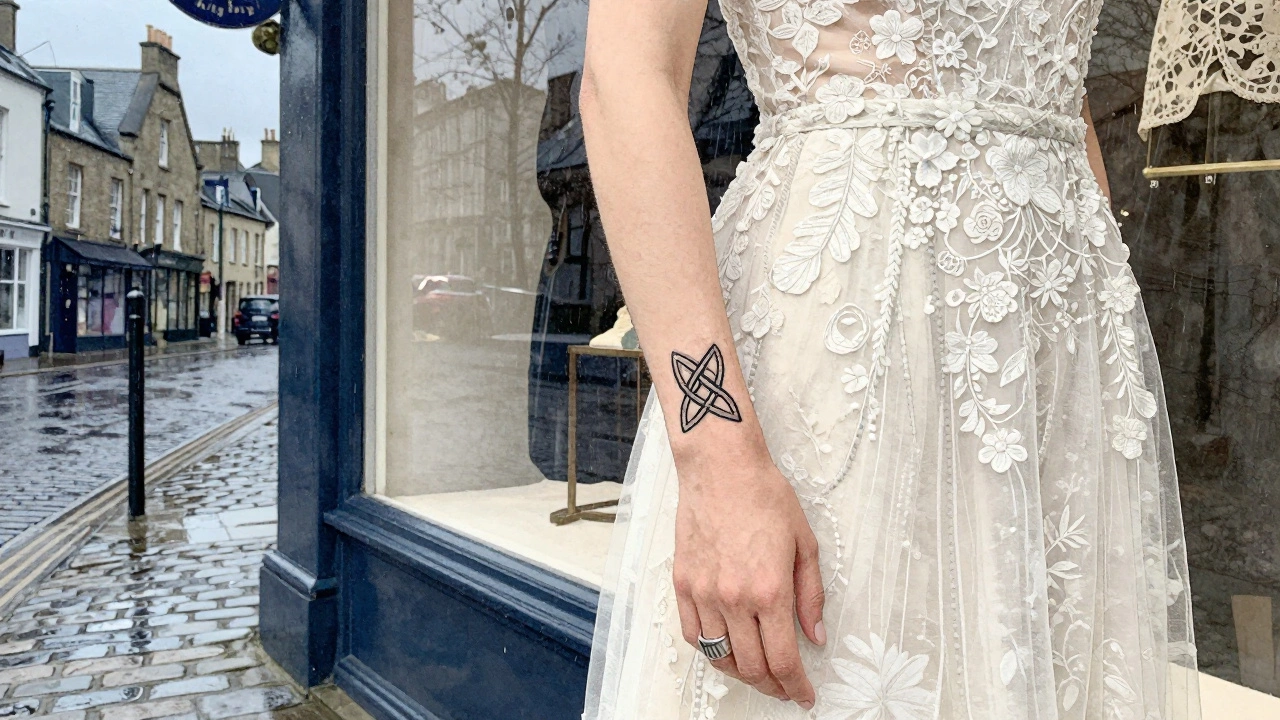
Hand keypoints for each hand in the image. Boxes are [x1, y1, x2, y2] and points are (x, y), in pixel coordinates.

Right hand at [672, 443, 826, 708]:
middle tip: (785, 687)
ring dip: (742, 672)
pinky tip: (726, 648)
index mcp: (770, 589)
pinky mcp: (683, 583)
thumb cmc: (763, 496)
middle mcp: (734, 597)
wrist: (721, 467)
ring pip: (720, 657)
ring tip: (758, 671)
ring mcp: (704, 593)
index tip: (803, 696)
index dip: (796, 687)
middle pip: (753, 666)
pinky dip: (711, 651)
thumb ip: (811, 596)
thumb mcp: (804, 544)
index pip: (784, 659)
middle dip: (773, 686)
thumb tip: (815, 635)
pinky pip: (694, 634)